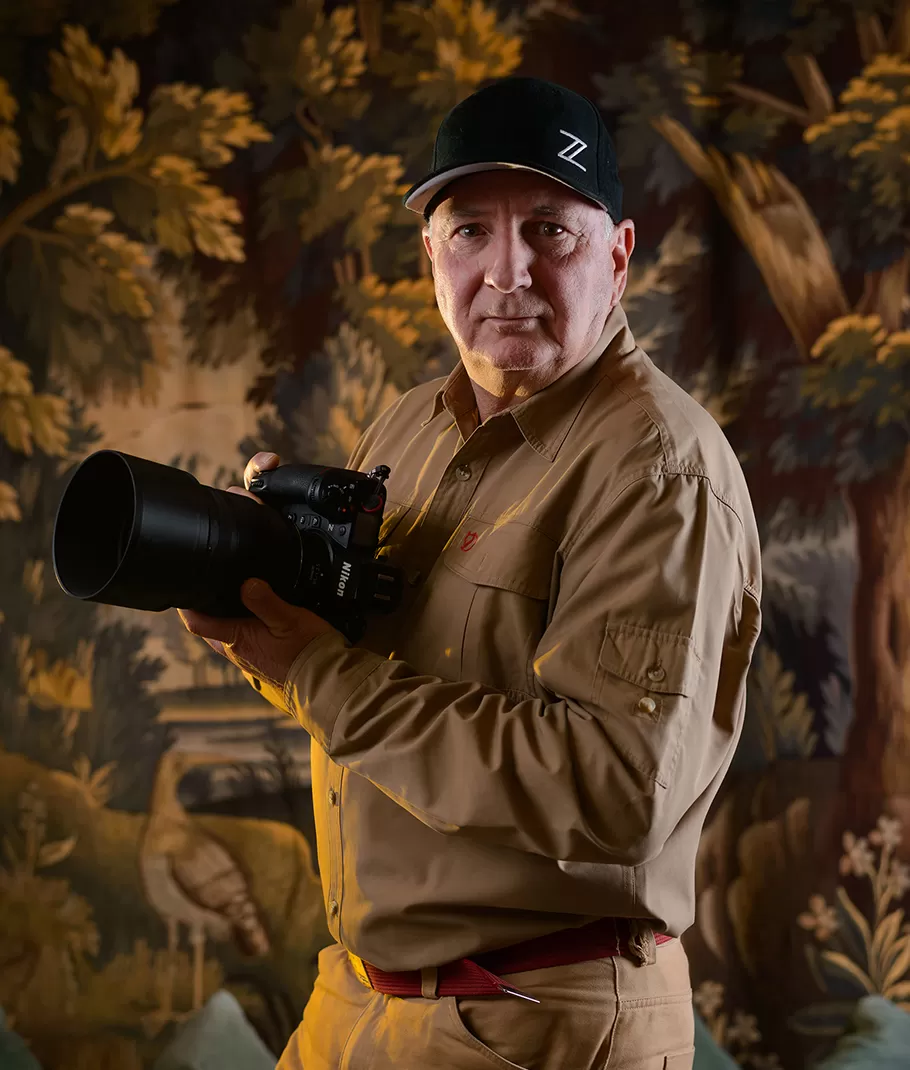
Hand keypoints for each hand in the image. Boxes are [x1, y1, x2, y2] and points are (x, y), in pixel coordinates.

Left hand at [178, 450, 337, 693]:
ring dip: (225, 620)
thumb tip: (246, 583)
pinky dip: (243, 629)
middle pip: (210, 629)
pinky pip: (244, 643)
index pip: (198, 623)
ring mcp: (249, 660)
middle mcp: (238, 653)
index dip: (185, 607)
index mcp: (237, 639)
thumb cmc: (308, 652)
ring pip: (226, 636)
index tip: (182, 589)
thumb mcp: (288, 618)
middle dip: (206, 611)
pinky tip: (256, 620)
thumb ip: (265, 600)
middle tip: (209, 589)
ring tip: (232, 599)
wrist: (327, 682)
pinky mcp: (263, 663)